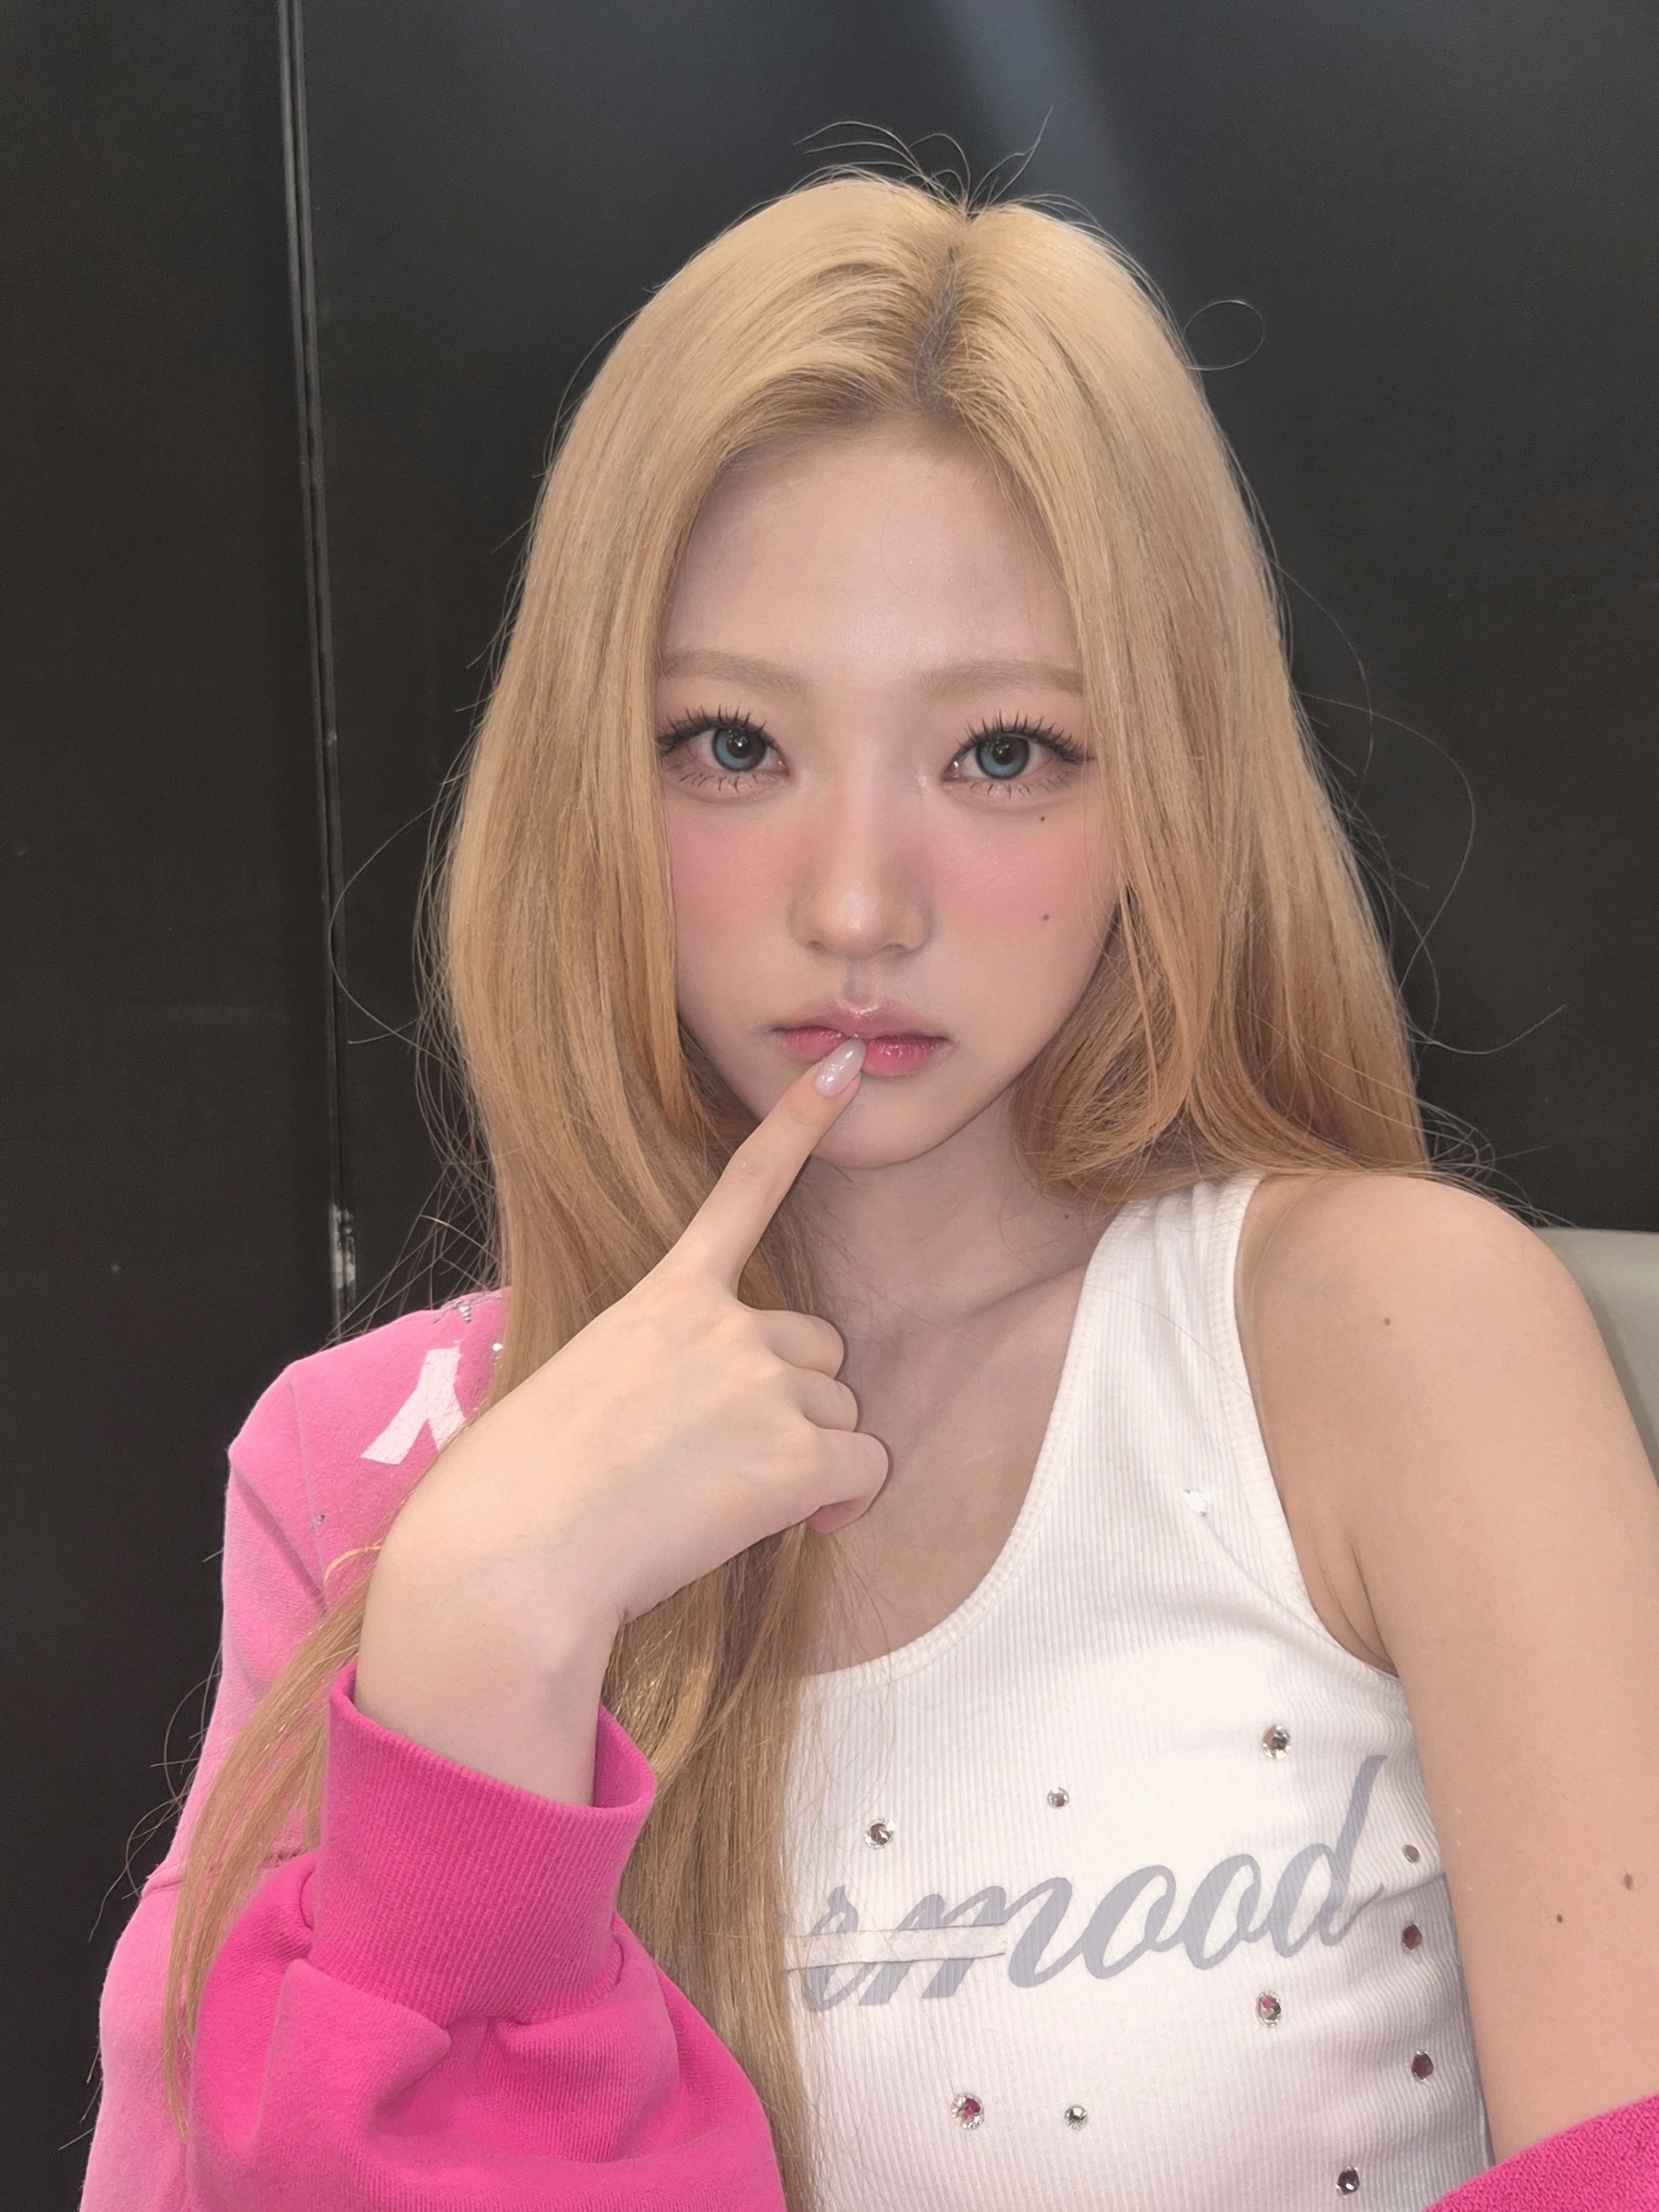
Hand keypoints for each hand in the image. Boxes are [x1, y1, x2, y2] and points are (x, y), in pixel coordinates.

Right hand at [355, 1040, 886, 1797]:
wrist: (514, 1555)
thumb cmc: (521, 1491)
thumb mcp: (581, 1391)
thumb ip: (658, 1375)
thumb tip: (703, 1425)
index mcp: (664, 1297)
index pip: (744, 1192)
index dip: (796, 1125)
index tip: (838, 1072)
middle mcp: (726, 1324)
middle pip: (814, 1348)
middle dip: (791, 1400)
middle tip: (725, 1463)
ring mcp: (764, 1384)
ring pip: (838, 1413)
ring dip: (808, 1457)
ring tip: (726, 1503)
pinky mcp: (795, 1455)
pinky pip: (862, 1470)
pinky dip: (841, 1503)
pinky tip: (800, 1527)